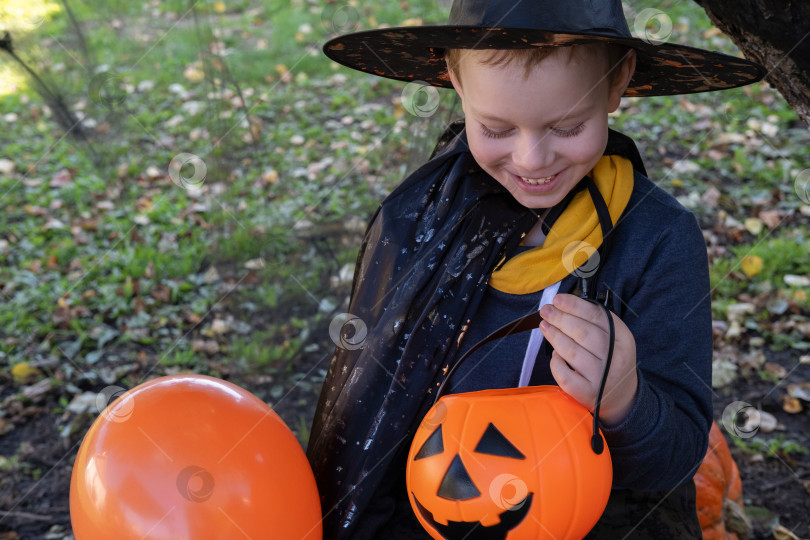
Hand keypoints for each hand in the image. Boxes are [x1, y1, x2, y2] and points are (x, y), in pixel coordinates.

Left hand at [539, 293, 637, 425]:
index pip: (597, 317)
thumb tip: (564, 305)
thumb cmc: (611, 360)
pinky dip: (556, 363)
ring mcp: (601, 377)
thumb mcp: (614, 339)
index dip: (575, 306)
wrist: (621, 395)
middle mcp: (615, 359)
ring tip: (544, 325)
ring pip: (572, 352)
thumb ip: (596, 322)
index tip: (557, 299)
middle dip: (560, 318)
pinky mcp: (587, 393)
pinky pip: (565, 376)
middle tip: (545, 310)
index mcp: (623, 340)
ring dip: (554, 336)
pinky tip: (554, 354)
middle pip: (583, 333)